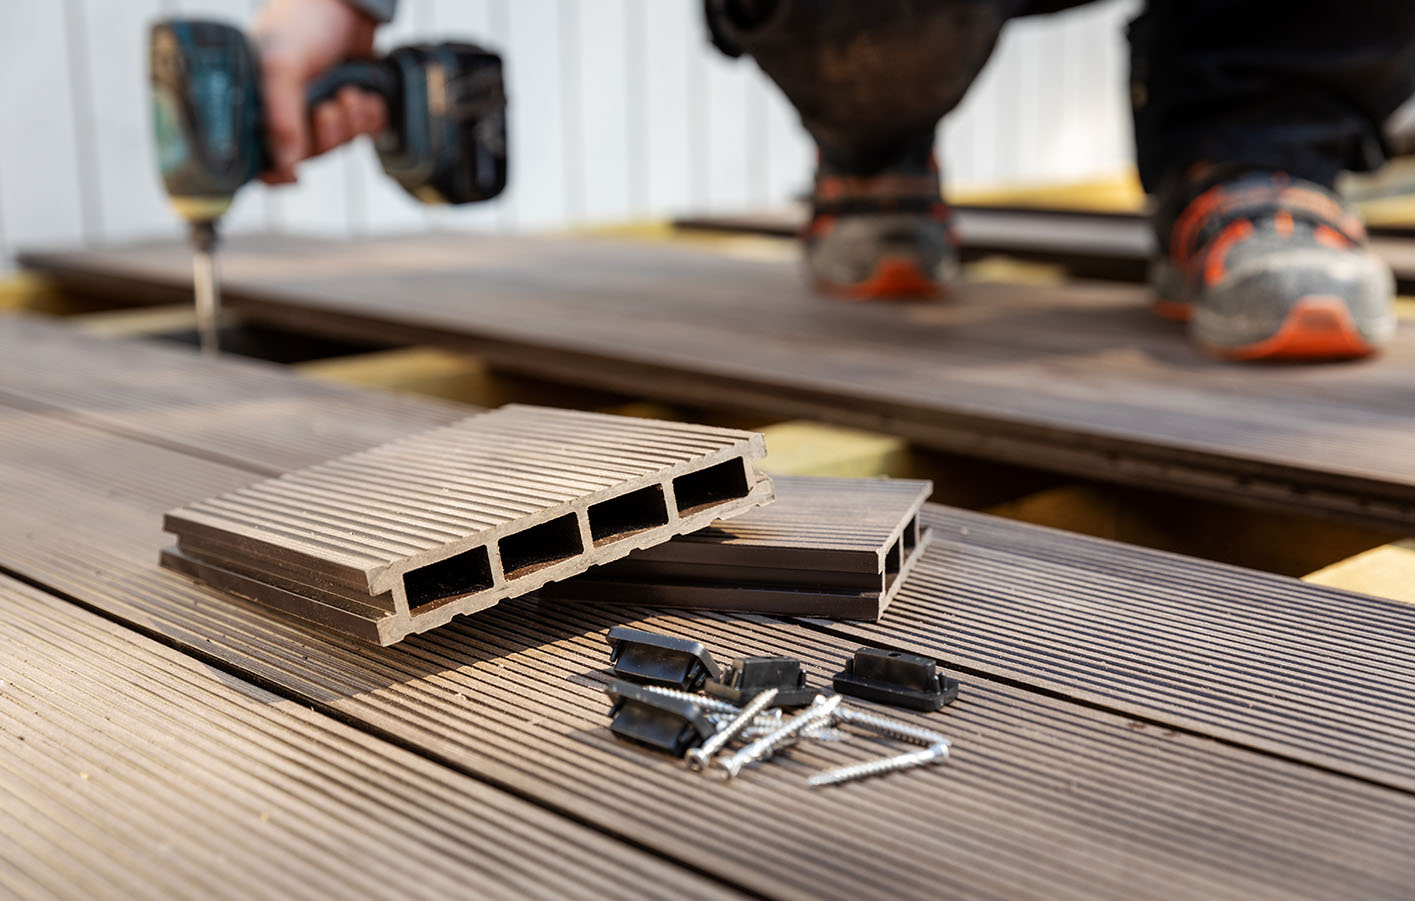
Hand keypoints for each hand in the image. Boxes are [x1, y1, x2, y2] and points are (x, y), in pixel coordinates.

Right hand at [252, 0, 387, 182]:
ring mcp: (319, 108)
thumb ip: (281, 116)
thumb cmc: (302, 23)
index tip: (292, 177)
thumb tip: (286, 166)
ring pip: (337, 145)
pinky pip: (363, 132)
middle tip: (330, 107)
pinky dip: (369, 118)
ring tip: (350, 93)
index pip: (258, 155)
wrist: (346, 1)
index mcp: (257, 102)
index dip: (274, 173)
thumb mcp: (282, 66)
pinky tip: (366, 96)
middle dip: (325, 136)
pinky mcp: (350, 105)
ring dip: (350, 124)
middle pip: (306, 156)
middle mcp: (286, 109)